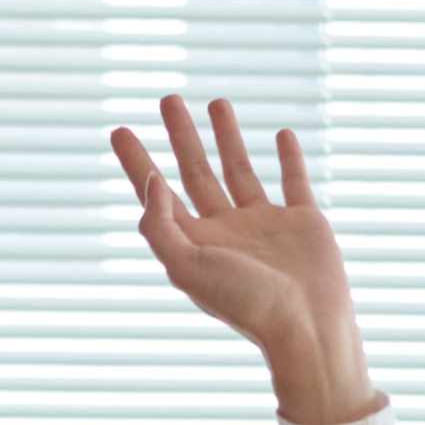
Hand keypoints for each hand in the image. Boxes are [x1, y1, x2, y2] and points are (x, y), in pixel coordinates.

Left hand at [107, 95, 378, 424]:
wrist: (306, 325)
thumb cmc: (244, 302)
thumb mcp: (187, 265)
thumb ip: (160, 224)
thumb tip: (152, 181)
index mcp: (193, 242)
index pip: (157, 193)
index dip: (136, 161)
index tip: (119, 128)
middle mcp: (224, 230)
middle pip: (195, 172)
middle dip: (180, 136)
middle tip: (167, 99)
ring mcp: (263, 224)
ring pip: (239, 169)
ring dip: (227, 136)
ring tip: (215, 102)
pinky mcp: (302, 221)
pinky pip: (293, 181)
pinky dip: (288, 158)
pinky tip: (281, 135)